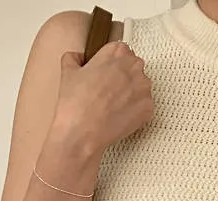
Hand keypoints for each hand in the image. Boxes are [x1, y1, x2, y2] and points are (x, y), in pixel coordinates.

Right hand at [52, 41, 153, 157]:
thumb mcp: (68, 72)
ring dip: (130, 95)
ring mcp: (144, 87)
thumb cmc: (76, 103)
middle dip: (123, 79)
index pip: (120, 52)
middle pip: (133, 69)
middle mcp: (134, 66)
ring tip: (113, 107)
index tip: (105, 75)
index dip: (111, 66)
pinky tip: (119, 117)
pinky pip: (144, 108)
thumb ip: (74, 58)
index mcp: (117, 51)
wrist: (83, 131)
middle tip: (108, 94)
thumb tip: (77, 57)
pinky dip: (134, 113)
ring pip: (140, 88)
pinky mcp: (148, 108)